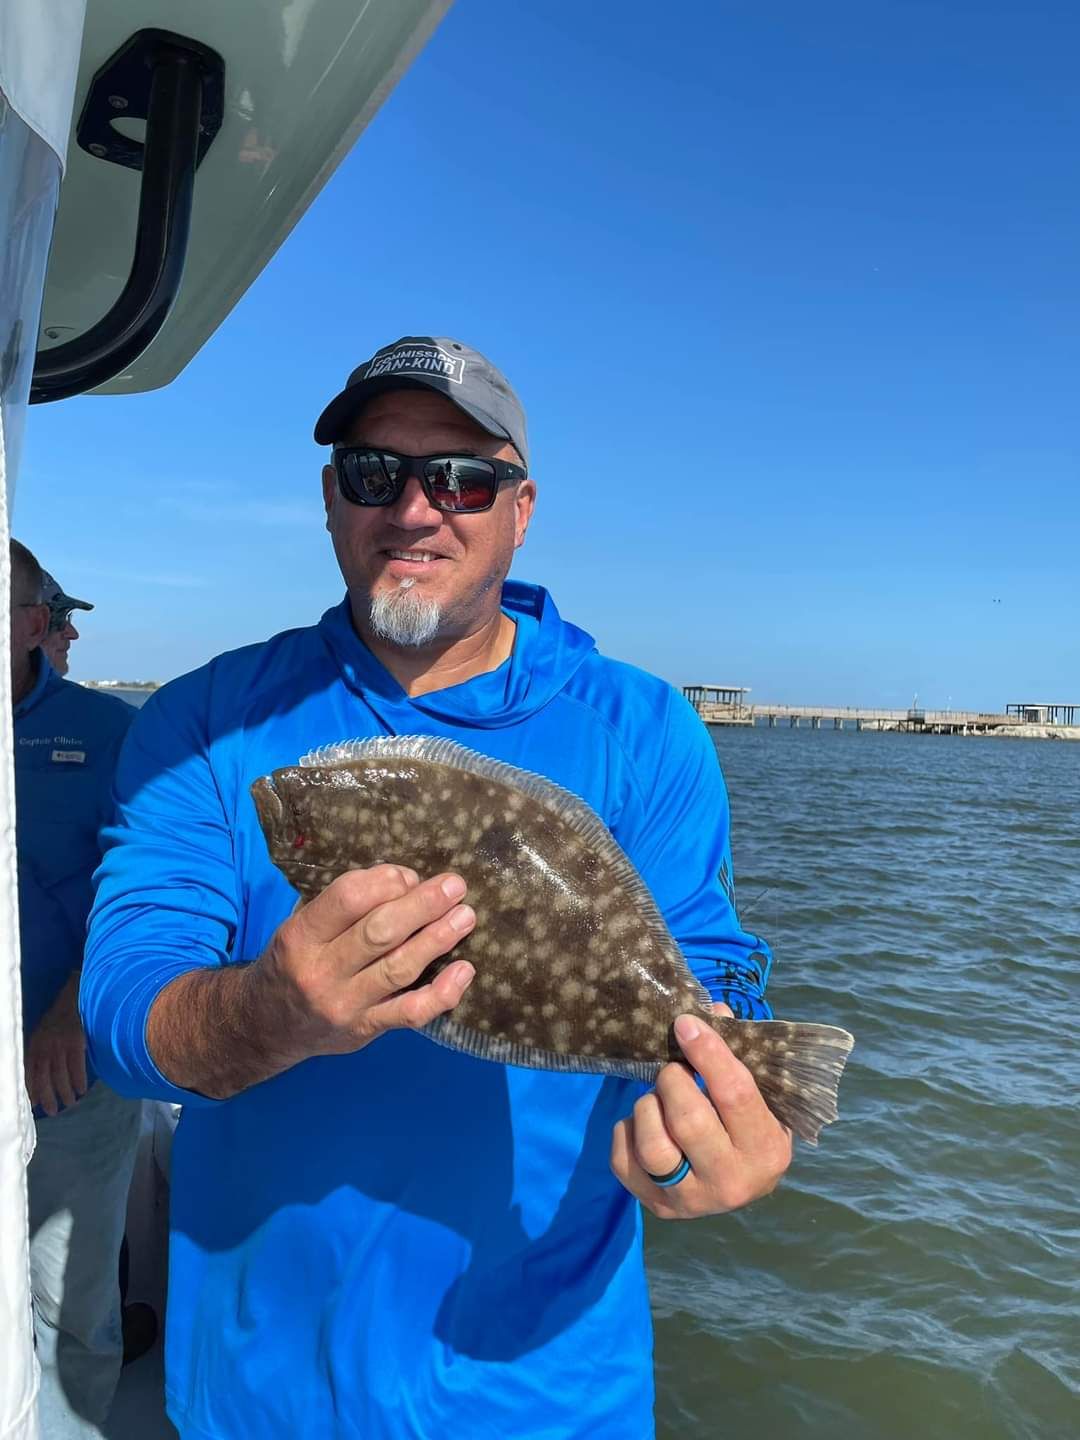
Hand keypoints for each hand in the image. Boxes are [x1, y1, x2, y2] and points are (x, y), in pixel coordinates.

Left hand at [25, 972, 87, 1115]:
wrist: (76, 997)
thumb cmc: (60, 1018)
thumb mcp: (42, 1034)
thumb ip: (40, 1053)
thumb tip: (37, 1077)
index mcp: (34, 1045)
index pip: (29, 1072)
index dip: (31, 1089)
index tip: (33, 1105)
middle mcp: (44, 1047)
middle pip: (44, 1077)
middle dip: (47, 1096)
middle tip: (52, 1111)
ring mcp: (59, 1044)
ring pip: (60, 1075)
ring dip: (64, 1092)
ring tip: (70, 1102)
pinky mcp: (75, 1042)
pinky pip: (76, 1066)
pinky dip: (78, 1079)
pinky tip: (81, 1089)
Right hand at [254, 864, 476, 1065]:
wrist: (265, 1026)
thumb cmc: (294, 962)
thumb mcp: (301, 926)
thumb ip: (344, 907)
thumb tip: (407, 883)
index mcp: (301, 936)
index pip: (348, 899)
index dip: (386, 881)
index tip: (409, 876)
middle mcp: (321, 972)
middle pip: (379, 932)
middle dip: (422, 905)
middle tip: (455, 886)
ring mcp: (344, 1005)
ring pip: (399, 968)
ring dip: (437, 940)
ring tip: (465, 917)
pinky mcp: (364, 1031)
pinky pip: (410, 1013)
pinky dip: (443, 993)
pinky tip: (465, 970)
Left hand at [610, 1004, 792, 1218]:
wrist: (736, 1181)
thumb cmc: (747, 1124)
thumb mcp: (757, 1093)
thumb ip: (735, 1052)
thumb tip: (708, 1011)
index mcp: (767, 1151)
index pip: (735, 1094)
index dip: (707, 1053)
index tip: (685, 1024)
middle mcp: (733, 1184)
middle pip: (688, 1121)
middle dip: (673, 1081)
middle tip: (674, 1070)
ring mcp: (692, 1201)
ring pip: (653, 1145)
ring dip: (648, 1106)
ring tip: (659, 1098)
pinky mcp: (656, 1206)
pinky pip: (623, 1159)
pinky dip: (628, 1129)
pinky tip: (647, 1123)